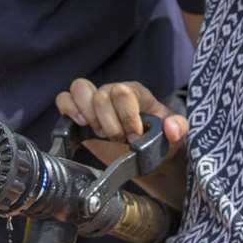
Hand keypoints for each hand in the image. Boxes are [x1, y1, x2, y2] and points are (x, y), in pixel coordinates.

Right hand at [56, 78, 190, 207]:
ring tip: (99, 132)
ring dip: (88, 115)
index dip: (126, 116)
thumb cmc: (160, 139)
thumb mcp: (175, 135)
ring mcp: (94, 100)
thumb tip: (171, 129)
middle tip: (119, 140)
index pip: (123, 93)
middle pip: (100, 95)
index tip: (134, 136)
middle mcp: (112, 91)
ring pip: (79, 89)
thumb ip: (179, 128)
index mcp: (135, 93)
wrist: (146, 153)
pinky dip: (68, 110)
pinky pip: (63, 99)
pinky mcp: (79, 113)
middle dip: (109, 124)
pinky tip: (81, 125)